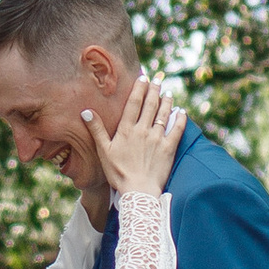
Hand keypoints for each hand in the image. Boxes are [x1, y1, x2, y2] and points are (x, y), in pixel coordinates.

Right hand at [90, 71, 184, 201]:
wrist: (138, 190)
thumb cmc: (118, 173)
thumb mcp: (103, 151)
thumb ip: (97, 130)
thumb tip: (86, 111)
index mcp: (127, 130)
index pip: (134, 103)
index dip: (139, 89)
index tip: (143, 78)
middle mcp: (143, 130)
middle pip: (150, 105)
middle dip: (154, 91)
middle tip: (157, 80)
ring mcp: (158, 138)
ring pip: (164, 114)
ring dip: (166, 101)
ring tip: (168, 92)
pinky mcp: (169, 148)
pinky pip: (177, 129)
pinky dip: (180, 119)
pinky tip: (181, 111)